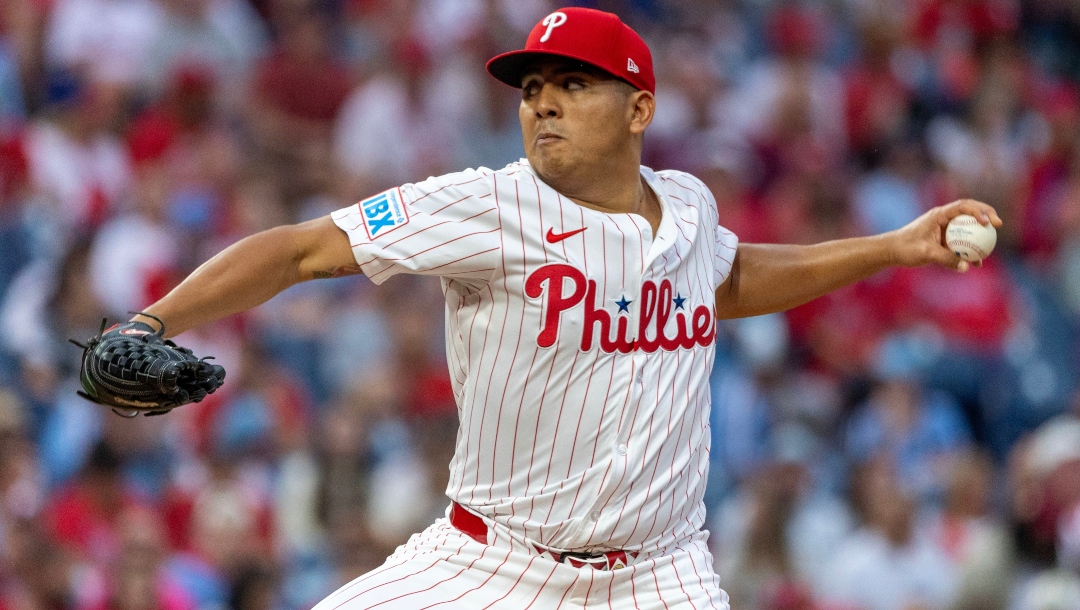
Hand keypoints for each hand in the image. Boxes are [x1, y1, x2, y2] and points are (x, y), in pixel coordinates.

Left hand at [888, 198, 1002, 271]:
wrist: (892, 252)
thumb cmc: (905, 248)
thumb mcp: (925, 253)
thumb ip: (946, 258)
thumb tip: (966, 267)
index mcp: (939, 215)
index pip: (963, 206)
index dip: (979, 211)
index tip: (988, 222)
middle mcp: (944, 218)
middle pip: (970, 212)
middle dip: (987, 215)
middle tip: (999, 225)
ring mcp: (945, 229)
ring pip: (968, 228)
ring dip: (980, 234)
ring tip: (992, 245)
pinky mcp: (944, 240)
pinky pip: (961, 242)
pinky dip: (969, 250)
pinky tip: (976, 263)